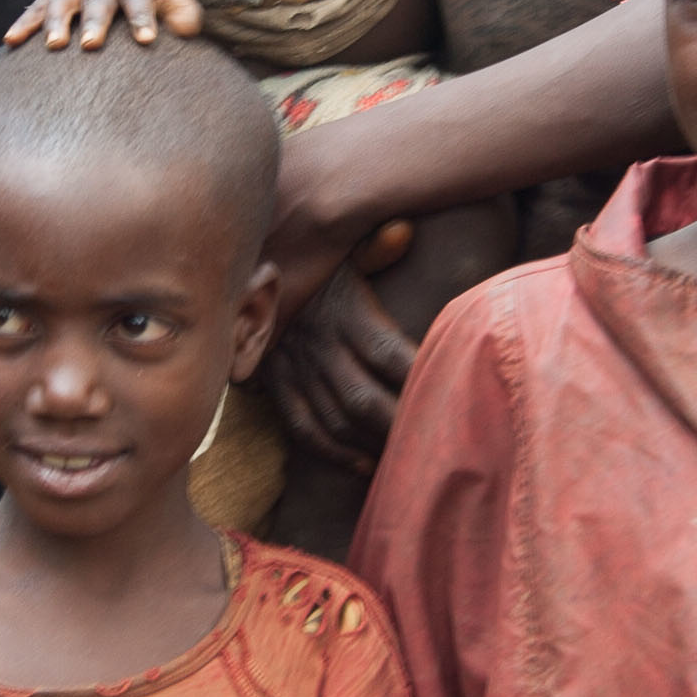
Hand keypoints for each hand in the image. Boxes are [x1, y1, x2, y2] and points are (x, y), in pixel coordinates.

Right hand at [9, 0, 204, 50]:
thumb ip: (182, 11)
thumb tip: (186, 31)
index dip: (142, 17)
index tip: (147, 39)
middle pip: (97, 1)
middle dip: (94, 21)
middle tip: (93, 44)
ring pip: (61, 4)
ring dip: (57, 23)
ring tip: (55, 45)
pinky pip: (32, 11)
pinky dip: (22, 25)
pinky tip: (11, 41)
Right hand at [259, 243, 424, 466]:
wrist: (243, 259)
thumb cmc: (307, 248)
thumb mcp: (339, 239)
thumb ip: (375, 244)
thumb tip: (404, 232)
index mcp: (342, 310)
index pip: (388, 353)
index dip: (419, 378)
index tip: (452, 393)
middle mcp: (318, 344)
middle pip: (364, 399)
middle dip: (401, 426)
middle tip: (438, 445)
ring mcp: (293, 368)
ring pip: (335, 420)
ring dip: (371, 445)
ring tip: (406, 459)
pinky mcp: (274, 382)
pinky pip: (301, 427)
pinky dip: (331, 452)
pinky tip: (362, 465)